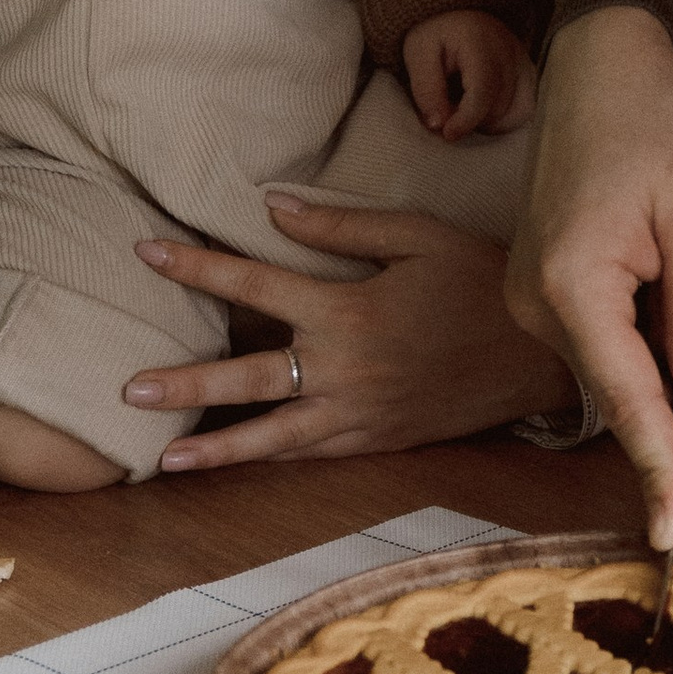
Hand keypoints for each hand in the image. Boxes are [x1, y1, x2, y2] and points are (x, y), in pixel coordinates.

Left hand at [126, 189, 578, 465]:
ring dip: (216, 446)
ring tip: (163, 459)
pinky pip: (312, 454)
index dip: (197, 264)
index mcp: (348, 309)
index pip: (256, 281)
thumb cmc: (482, 282)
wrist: (544, 356)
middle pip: (249, 376)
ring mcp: (360, 413)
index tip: (145, 250)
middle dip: (186, 382)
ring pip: (273, 435)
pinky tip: (236, 466)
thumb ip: (341, 228)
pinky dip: (269, 461)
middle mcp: (344, 368)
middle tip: (128, 388)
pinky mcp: (378, 440)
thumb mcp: (418, 236)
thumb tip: (272, 207)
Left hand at [403, 8, 534, 138]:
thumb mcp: (418, 54)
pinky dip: (503, 120)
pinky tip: (483, 111)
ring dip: (485, 121)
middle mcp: (510, 52)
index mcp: (480, 43)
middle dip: (470, 120)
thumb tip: (438, 126)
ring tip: (462, 106)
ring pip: (512, 114)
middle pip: (497, 107)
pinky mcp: (529, 74)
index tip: (448, 134)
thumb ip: (427, 89)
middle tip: (445, 112)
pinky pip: (524, 111)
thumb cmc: (436, 34)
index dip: (466, 120)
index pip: (483, 91)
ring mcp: (524, 63)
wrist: (458, 14)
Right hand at [508, 6, 672, 548]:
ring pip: (623, 360)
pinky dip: (655, 324)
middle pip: (628, 383)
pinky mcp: (544, 287)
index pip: (626, 400)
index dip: (658, 468)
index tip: (672, 533)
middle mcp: (535, 302)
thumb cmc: (654, 121)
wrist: (600, 61)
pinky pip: (610, 333)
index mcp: (570, 285)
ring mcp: (532, 296)